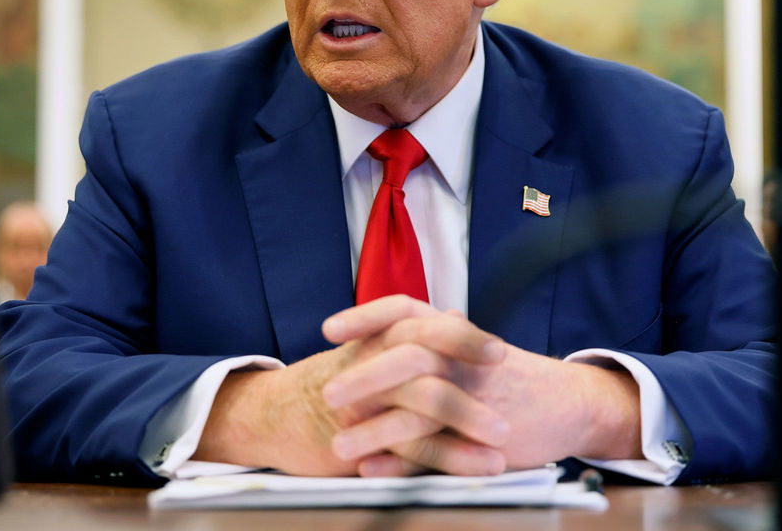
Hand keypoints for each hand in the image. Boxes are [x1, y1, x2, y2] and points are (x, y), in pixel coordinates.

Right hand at [193, 301, 508, 475]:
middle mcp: (373, 360)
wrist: (275, 415)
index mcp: (380, 336)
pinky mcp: (359, 437)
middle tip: (506, 391)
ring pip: (422, 402)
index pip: (425, 323)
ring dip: (467, 422)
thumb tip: (458, 313)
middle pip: (426, 356)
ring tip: (502, 443)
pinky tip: (475, 468)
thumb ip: (417, 335)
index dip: (463, 337)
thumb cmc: (335, 381)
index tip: (499, 353)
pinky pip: (409, 448)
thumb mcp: (374, 349)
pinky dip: (446, 459)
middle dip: (471, 378)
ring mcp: (365, 399)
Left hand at [322, 296, 642, 476]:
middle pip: (408, 356)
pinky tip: (372, 470)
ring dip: (374, 429)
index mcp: (453, 333)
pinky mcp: (483, 440)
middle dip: (365, 376)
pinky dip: (401, 463)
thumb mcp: (468, 349)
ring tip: (337, 447)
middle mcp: (461, 358)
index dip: (365, 317)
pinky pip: (436, 452)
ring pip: (418, 409)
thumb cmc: (508, 377)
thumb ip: (429, 342)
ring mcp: (474, 398)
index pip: (404, 310)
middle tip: (328, 395)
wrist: (569, 405)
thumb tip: (378, 335)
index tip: (329, 330)